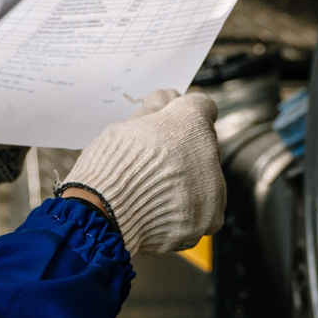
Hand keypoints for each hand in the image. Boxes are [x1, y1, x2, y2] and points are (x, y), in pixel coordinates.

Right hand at [56, 89, 224, 257]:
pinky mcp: (210, 219)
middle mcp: (210, 154)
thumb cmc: (110, 166)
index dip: (182, 115)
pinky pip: (203, 208)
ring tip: (153, 192)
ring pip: (206, 179)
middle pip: (204, 145)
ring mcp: (214, 191)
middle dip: (184, 151)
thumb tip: (168, 98)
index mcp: (191, 122)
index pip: (201, 107)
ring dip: (186, 182)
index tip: (168, 126)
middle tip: (153, 164)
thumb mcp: (125, 125)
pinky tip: (161, 210)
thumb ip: (154, 108)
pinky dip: (186, 210)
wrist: (103, 217)